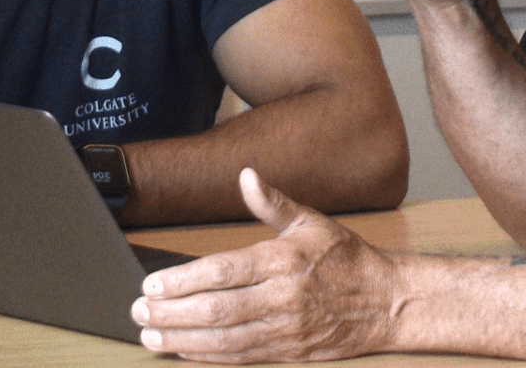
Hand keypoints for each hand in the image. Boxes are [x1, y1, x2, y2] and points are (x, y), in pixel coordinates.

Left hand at [131, 168, 397, 362]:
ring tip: (150, 334)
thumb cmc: (346, 258)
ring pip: (223, 340)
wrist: (386, 302)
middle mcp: (283, 298)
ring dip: (182, 339)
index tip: (152, 282)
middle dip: (172, 312)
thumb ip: (272, 203)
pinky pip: (240, 359)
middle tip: (139, 309)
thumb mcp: (311, 222)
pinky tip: (183, 350)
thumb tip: (246, 176)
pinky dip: (207, 358)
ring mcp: (285, 330)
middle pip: (216, 310)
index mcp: (284, 261)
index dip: (183, 280)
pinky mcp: (289, 353)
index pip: (224, 272)